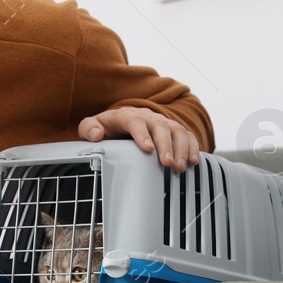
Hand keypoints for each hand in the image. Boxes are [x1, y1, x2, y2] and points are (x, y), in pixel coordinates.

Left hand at [78, 106, 199, 172]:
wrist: (122, 122)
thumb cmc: (108, 127)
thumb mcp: (93, 126)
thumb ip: (89, 128)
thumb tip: (96, 134)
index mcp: (127, 115)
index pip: (135, 122)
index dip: (142, 134)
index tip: (148, 148)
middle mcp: (148, 117)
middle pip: (160, 127)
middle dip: (166, 145)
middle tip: (168, 163)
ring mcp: (163, 123)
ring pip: (177, 131)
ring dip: (181, 148)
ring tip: (181, 167)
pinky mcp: (173, 130)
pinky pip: (187, 135)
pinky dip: (193, 147)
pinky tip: (193, 161)